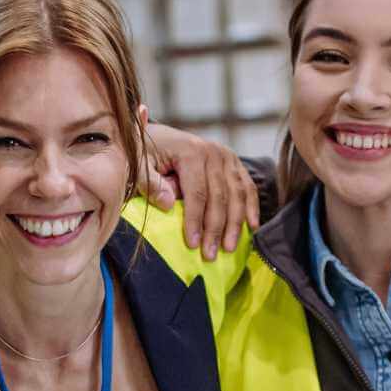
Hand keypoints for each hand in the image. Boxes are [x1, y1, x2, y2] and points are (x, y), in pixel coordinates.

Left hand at [141, 116, 258, 258]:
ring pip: (238, 194)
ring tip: (229, 248)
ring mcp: (227, 157)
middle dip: (215, 229)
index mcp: (191, 151)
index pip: (197, 192)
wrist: (158, 136)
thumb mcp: (139, 164)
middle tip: (210, 255)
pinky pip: (248, 188)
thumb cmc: (146, 153)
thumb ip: (149, 183)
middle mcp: (214, 152)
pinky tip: (251, 227)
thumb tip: (168, 204)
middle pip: (220, 196)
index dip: (195, 220)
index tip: (192, 244)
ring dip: (235, 223)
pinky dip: (251, 208)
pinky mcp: (235, 163)